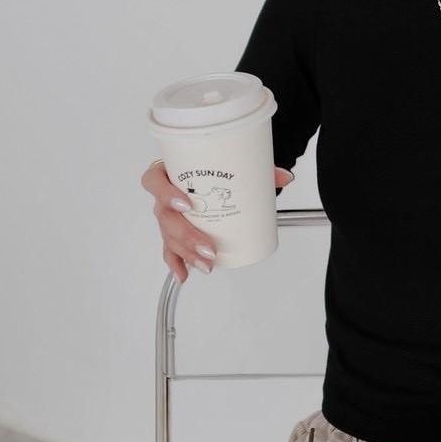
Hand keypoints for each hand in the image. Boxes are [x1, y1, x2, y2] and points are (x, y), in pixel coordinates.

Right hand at [143, 161, 294, 282]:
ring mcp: (168, 217)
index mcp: (170, 173)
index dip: (165, 193)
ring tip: (207, 263)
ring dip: (187, 253)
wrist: (209, 176)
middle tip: (208, 246)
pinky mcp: (173, 234)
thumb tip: (285, 177)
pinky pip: (170, 251)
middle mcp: (165, 196)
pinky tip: (185, 274)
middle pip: (164, 216)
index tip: (187, 204)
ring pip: (169, 237)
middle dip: (186, 235)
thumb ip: (258, 169)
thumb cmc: (210, 171)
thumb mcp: (232, 166)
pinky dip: (177, 264)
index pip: (155, 180)